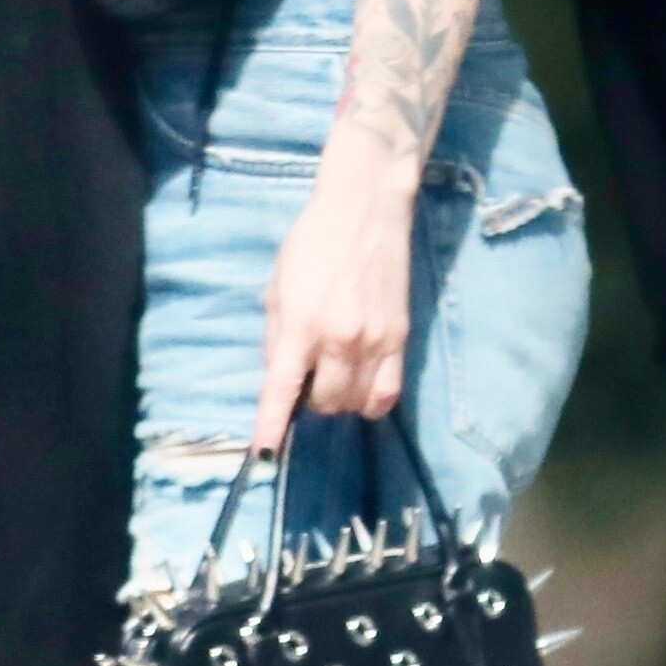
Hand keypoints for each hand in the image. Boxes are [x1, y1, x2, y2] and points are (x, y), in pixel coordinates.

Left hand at [253, 149, 414, 452]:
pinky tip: (360, 384)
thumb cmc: (312, 242)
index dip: (271, 428)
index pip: (282, 390)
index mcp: (302, 324)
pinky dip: (371, 401)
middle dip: (310, 402)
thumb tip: (280, 378)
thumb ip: (277, 336)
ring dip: (340, 402)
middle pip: (325, 404)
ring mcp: (376, 341)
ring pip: (356, 405)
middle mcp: (341, 339)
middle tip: (308, 378)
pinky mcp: (401, 338)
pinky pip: (388, 393)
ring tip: (333, 377)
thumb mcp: (278, 286)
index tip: (264, 457)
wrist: (365, 209)